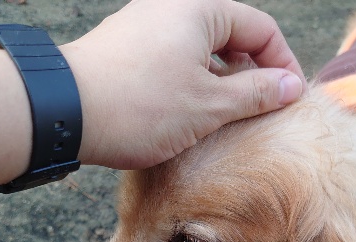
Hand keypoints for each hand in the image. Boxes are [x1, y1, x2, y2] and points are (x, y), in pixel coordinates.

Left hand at [62, 0, 305, 169]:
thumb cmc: (140, 105)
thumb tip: (291, 87)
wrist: (65, 112)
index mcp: (200, 7)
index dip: (283, 64)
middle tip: (261, 110)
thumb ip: (256, 92)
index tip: (290, 99)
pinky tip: (191, 112)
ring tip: (228, 116)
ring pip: (202, 50)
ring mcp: (146, 24)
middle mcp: (172, 6)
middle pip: (231, 35)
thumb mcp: (209, 105)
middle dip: (252, 73)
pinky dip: (192, 82)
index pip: (261, 28)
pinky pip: (174, 58)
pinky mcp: (127, 46)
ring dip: (221, 81)